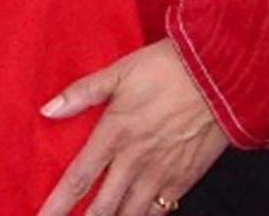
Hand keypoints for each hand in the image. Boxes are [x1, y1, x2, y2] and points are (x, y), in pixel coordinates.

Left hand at [36, 39, 227, 215]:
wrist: (219, 76)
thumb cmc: (168, 68)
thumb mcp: (120, 71)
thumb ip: (83, 92)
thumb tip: (48, 109)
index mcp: (115, 132)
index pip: (78, 178)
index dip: (57, 204)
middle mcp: (135, 160)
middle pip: (101, 208)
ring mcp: (160, 174)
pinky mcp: (184, 180)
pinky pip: (159, 213)